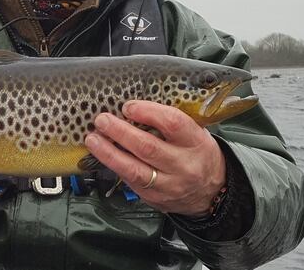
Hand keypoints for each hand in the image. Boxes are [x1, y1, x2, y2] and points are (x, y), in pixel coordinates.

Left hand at [84, 100, 225, 216]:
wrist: (211, 192)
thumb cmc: (197, 153)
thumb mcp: (195, 133)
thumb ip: (170, 121)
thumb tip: (134, 106)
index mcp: (196, 142)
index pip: (173, 124)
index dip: (148, 112)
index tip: (128, 106)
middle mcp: (183, 165)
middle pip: (147, 147)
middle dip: (120, 131)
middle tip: (102, 120)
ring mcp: (168, 184)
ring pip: (134, 169)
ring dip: (109, 152)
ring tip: (92, 139)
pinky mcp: (154, 197)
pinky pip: (130, 180)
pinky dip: (113, 165)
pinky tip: (101, 154)